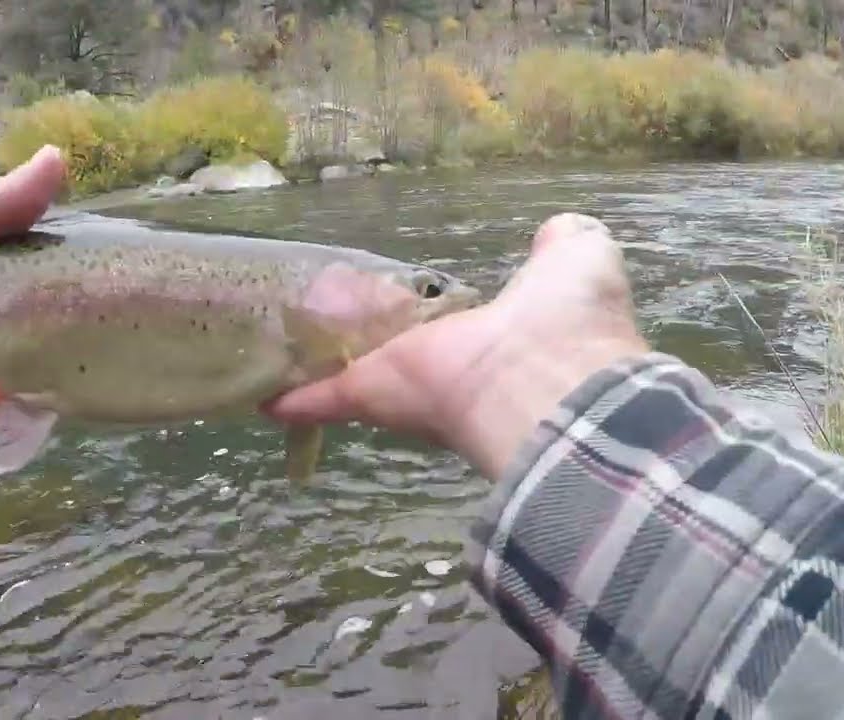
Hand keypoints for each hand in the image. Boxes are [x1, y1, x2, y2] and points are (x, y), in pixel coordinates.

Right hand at [263, 213, 651, 479]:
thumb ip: (565, 242)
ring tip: (280, 337)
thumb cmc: (567, 319)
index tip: (408, 291)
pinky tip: (262, 399)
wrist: (545, 383)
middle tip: (322, 306)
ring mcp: (409, 383)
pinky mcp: (373, 394)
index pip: (459, 317)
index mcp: (497, 332)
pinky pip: (325, 399)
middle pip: (397, 340)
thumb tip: (554, 229)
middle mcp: (451, 362)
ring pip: (357, 366)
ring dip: (322, 357)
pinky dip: (295, 401)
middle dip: (365, 326)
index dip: (436, 306)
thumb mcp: (581, 258)